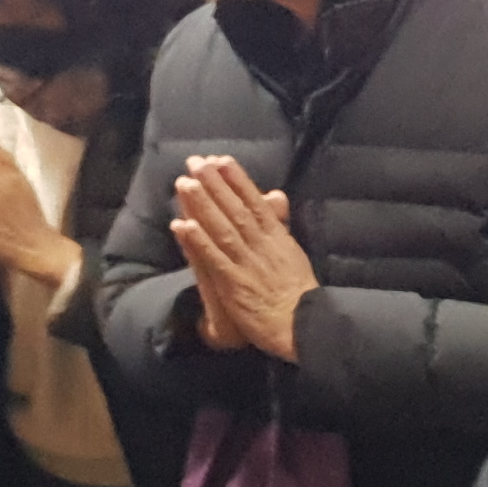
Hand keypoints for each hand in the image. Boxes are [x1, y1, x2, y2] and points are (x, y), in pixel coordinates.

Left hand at [169, 155, 320, 361]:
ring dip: (203, 205)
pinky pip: (214, 259)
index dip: (237, 181)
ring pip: (222, 228)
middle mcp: (262, 246)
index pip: (255, 203)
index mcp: (277, 238)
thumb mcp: (294, 252)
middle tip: (196, 161)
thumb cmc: (299, 294)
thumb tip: (276, 195)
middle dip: (215, 184)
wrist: (304, 326)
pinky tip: (183, 225)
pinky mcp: (234, 283)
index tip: (221, 160)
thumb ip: (280, 224)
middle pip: (235, 209)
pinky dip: (199, 241)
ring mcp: (247, 263)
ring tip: (184, 184)